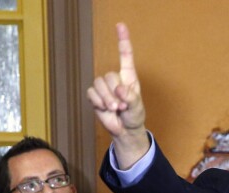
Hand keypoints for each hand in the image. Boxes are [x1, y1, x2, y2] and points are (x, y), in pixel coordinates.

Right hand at [87, 22, 148, 166]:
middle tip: (121, 106)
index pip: (125, 55)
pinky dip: (98, 102)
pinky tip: (105, 109)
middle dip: (114, 93)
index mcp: (129, 77)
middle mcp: (116, 79)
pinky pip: (91, 93)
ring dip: (106, 99)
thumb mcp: (137, 108)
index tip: (120, 25)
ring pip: (98, 83)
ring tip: (115, 109)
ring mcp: (104, 87)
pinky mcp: (95, 96)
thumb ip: (131, 98)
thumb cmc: (134, 116)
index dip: (123, 40)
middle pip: (109, 76)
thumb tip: (120, 90)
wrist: (125, 130)